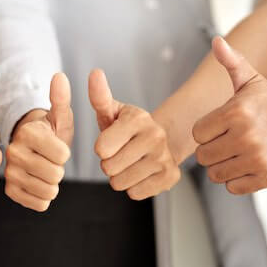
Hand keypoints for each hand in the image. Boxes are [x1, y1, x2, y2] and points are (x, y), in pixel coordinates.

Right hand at [5, 73, 72, 211]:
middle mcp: (12, 153)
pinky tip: (37, 183)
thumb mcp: (57, 114)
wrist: (27, 148)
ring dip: (53, 184)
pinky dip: (44, 197)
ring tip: (44, 170)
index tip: (56, 146)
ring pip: (49, 191)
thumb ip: (60, 98)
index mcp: (26, 133)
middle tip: (50, 160)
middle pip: (56, 175)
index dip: (65, 153)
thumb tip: (60, 76)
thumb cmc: (46, 131)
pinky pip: (40, 204)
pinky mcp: (9, 192)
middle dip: (59, 169)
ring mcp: (8, 174)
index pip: (63, 155)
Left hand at [89, 69, 179, 199]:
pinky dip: (133, 187)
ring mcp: (165, 157)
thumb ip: (99, 96)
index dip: (101, 148)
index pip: (101, 149)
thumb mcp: (111, 111)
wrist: (159, 140)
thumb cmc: (126, 127)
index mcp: (138, 118)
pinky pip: (135, 194)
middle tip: (121, 153)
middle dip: (109, 163)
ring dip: (120, 177)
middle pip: (109, 168)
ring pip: (120, 183)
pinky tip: (141, 172)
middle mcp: (155, 136)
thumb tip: (95, 73)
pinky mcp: (171, 177)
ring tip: (130, 162)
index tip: (111, 141)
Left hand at [193, 37, 266, 193]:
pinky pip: (233, 187)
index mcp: (235, 112)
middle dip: (211, 150)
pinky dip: (236, 180)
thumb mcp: (251, 80)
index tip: (219, 127)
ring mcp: (257, 159)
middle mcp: (245, 136)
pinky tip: (246, 165)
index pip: (197, 134)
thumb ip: (231, 62)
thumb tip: (216, 41)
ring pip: (216, 174)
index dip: (205, 132)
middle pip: (204, 156)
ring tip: (235, 153)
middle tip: (227, 142)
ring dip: (222, 166)